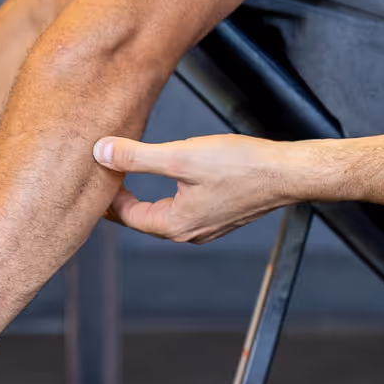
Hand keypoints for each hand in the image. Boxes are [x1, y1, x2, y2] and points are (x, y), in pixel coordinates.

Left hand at [93, 133, 317, 242]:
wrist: (287, 173)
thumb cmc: (241, 166)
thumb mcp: (180, 157)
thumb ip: (137, 157)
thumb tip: (100, 152)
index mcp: (175, 224)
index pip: (126, 215)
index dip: (107, 195)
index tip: (97, 173)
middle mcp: (189, 231)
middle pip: (143, 217)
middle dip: (124, 197)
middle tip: (106, 174)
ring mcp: (207, 225)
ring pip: (165, 212)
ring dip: (147, 193)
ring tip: (132, 171)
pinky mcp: (221, 213)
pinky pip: (185, 207)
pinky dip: (170, 192)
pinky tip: (172, 175)